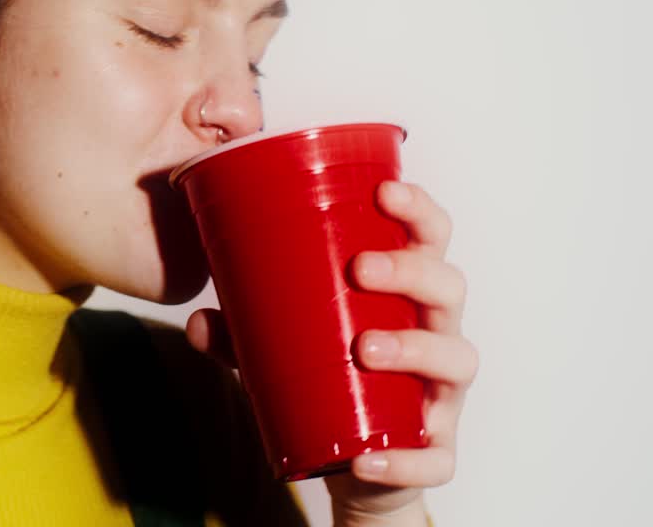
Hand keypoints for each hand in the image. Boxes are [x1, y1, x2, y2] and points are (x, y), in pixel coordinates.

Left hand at [186, 180, 476, 524]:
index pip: (429, 238)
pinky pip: (437, 457)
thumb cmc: (329, 380)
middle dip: (410, 270)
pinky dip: (405, 458)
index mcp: (408, 294)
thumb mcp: (281, 348)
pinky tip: (367, 458)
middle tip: (360, 268)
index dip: (419, 210)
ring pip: (456, 358)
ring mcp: (442, 393)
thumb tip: (196, 320)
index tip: (385, 191)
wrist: (350, 462)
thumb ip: (240, 333)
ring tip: (365, 348)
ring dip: (415, 347)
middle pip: (448, 286)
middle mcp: (437, 333)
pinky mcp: (437, 451)